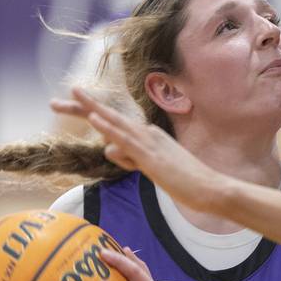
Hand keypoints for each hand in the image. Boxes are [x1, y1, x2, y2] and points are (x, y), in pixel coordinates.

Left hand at [50, 88, 226, 212]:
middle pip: (114, 117)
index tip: (83, 106)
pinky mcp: (150, 156)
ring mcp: (150, 144)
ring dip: (95, 108)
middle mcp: (150, 135)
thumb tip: (113, 152)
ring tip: (76, 93)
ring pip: (116, 123)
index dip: (100, 116)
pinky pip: (125, 139)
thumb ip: (135, 160)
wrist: (211, 188)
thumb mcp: (158, 170)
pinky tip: (95, 118)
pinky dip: (109, 127)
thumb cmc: (190, 183)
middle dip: (90, 105)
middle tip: (69, 92)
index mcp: (152, 138)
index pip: (120, 126)